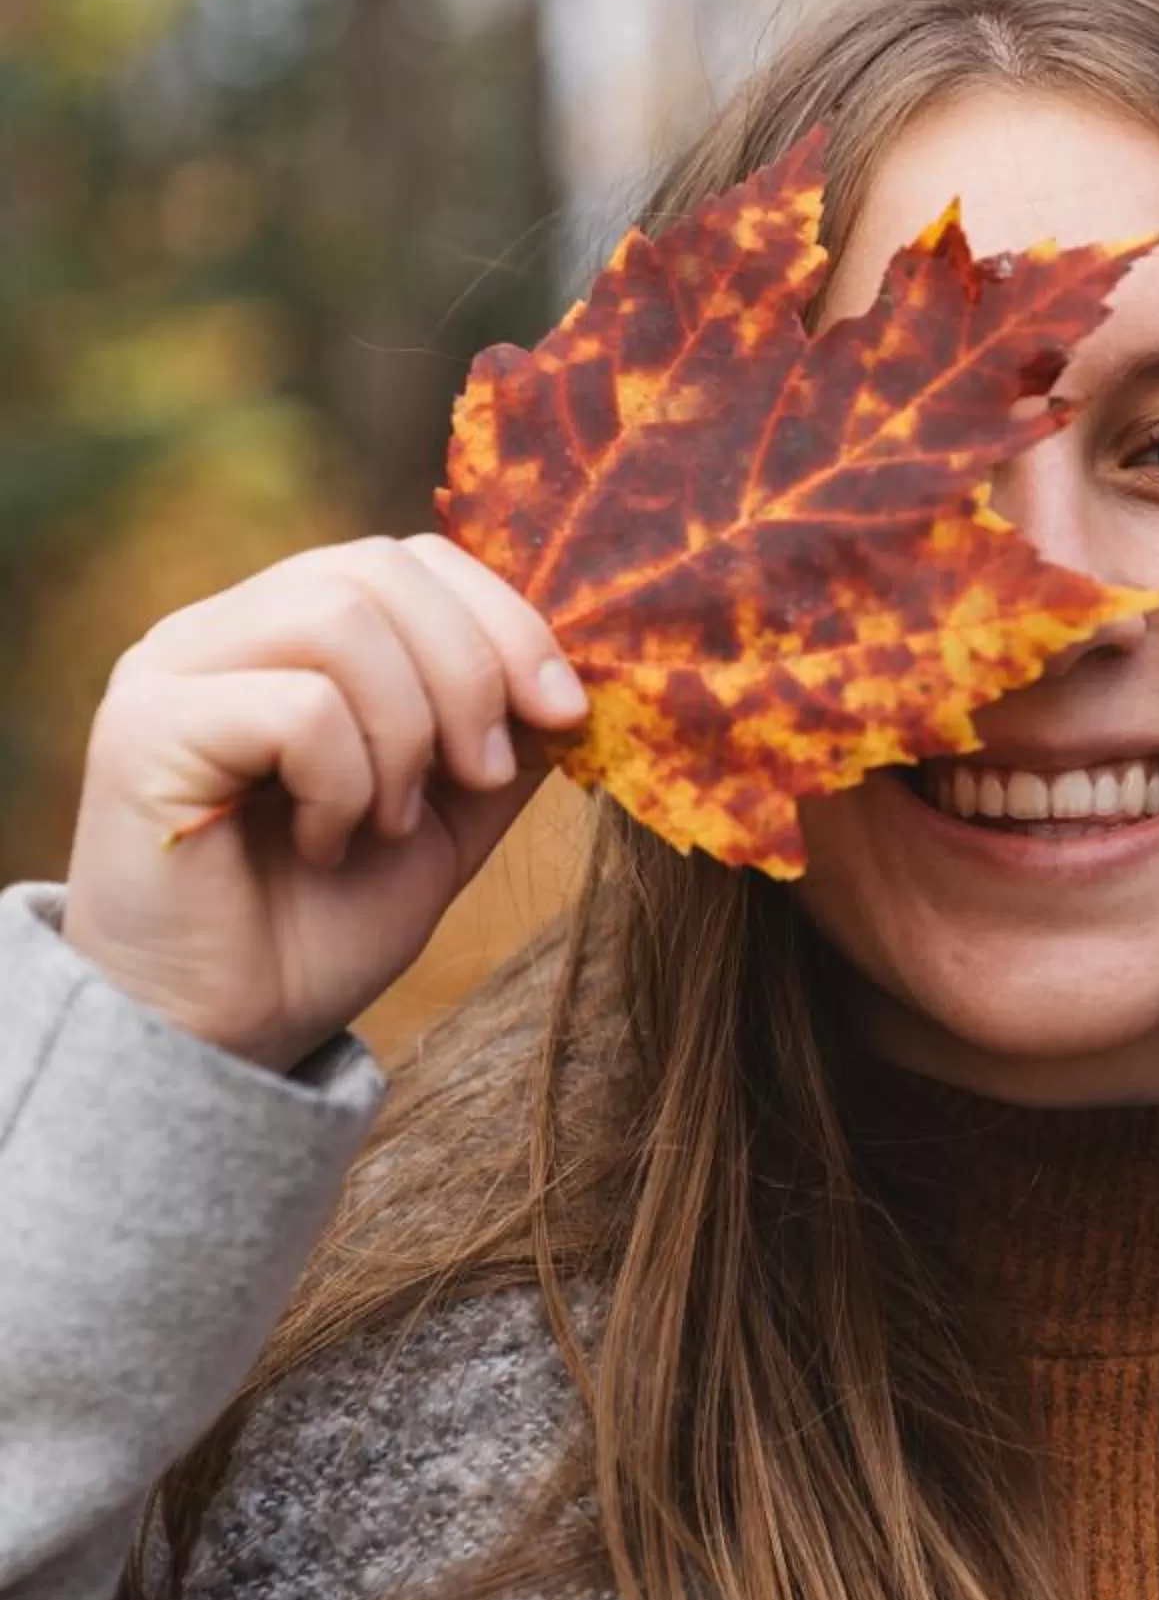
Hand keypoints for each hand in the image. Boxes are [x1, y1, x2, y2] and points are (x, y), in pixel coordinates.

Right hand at [59, 534, 590, 1072]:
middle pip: (379, 568)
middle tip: (481, 776)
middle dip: (470, 672)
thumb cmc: (317, 931)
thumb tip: (576, 685)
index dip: (504, 619)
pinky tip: (322, 844)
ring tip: (390, 824)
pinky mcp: (143, 729)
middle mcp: (217, 631)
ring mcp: (171, 670)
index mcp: (284, 634)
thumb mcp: (445, 824)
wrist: (224, 1040)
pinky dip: (343, 781)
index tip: (565, 712)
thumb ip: (498, 743)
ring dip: (404, 734)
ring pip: (339, 620)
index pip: (410, 559)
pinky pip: (293, 705)